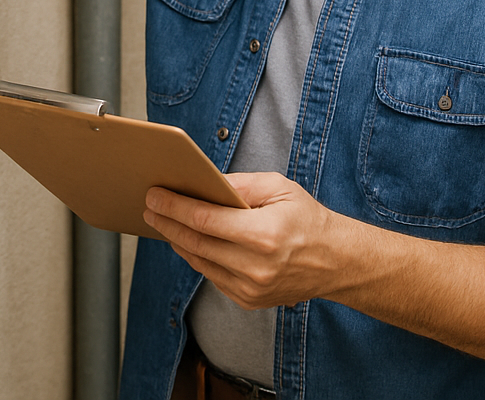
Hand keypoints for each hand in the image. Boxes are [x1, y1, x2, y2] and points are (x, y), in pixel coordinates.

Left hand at [144, 172, 349, 309]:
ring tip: (163, 222)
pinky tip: (187, 241)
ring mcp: (252, 289)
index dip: (175, 207)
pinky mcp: (249, 300)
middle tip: (149, 208)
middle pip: (196, 243)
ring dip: (177, 241)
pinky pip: (212, 276)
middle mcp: (256, 267)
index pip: (205, 220)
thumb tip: (203, 183)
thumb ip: (239, 185)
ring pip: (200, 262)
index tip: (154, 196)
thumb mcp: (279, 188)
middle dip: (167, 223)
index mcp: (264, 235)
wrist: (335, 261)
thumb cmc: (307, 219)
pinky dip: (197, 257)